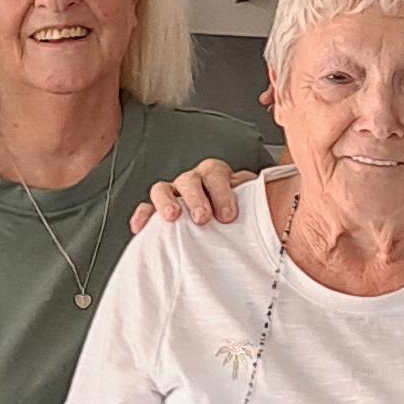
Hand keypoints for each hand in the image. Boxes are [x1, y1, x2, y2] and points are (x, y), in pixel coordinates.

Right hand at [131, 160, 251, 232]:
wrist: (229, 229)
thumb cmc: (238, 217)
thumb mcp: (251, 205)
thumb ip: (255, 201)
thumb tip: (263, 202)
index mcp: (217, 177)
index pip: (216, 174)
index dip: (222, 192)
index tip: (228, 215)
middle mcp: (194, 182)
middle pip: (190, 180)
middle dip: (196, 198)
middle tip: (202, 218)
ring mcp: (173, 195)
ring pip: (163, 188)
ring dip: (167, 201)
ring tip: (173, 217)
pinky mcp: (158, 211)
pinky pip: (146, 209)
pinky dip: (142, 216)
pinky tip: (140, 228)